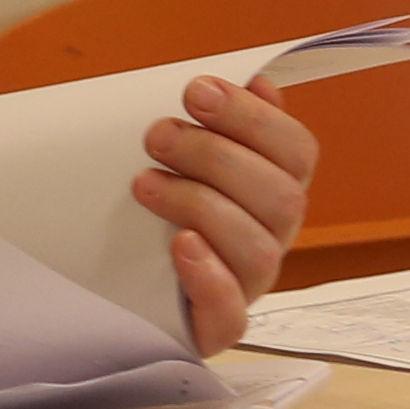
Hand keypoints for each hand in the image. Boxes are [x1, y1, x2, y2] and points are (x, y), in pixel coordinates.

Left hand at [140, 77, 322, 352]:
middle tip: (156, 135)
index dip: (253, 118)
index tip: (196, 92)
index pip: (295, 150)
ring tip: (144, 184)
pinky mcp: (214, 327)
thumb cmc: (155, 206)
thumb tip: (261, 80)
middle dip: (216, 156)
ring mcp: (247, 285)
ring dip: (202, 206)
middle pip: (279, 197)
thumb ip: (220, 122)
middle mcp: (271, 236)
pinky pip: (231, 314)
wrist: (115, 286)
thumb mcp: (181, 158)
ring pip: (259, 251)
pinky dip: (209, 276)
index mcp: (273, 188)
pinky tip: (178, 245)